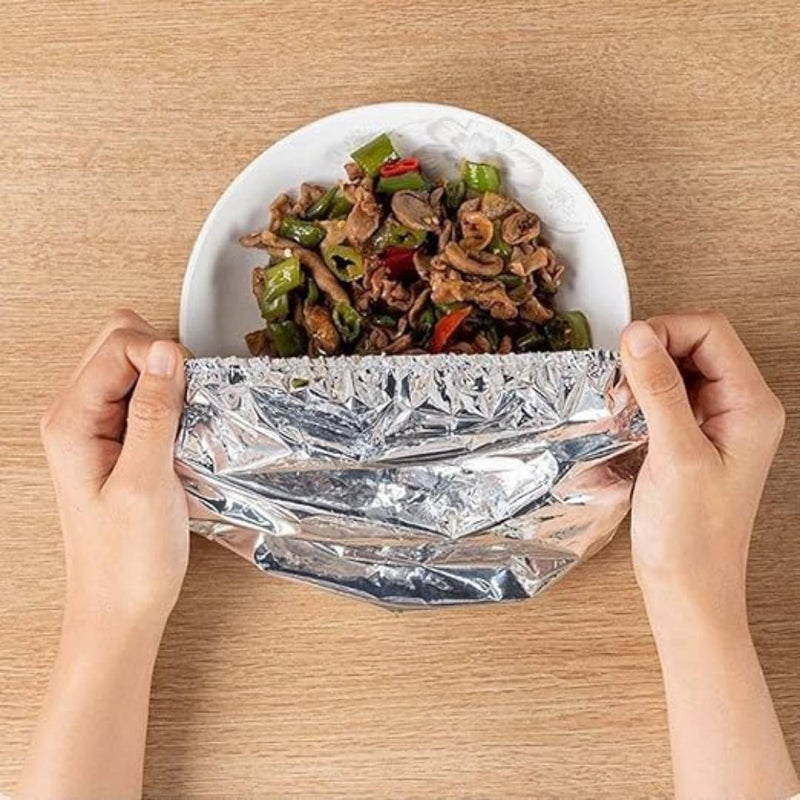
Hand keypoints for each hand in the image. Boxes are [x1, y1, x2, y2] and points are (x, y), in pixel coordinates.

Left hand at [41, 310, 187, 634]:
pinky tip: (183, 432)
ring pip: (136, 368)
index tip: (190, 387)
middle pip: (121, 345)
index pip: (118, 346)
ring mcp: (96, 428)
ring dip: (170, 382)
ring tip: (188, 419)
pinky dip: (172, 402)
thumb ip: (154, 413)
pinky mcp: (119, 441)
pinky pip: (146, 397)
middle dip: (165, 360)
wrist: (120, 608)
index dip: (163, 356)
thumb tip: (166, 352)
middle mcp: (77, 417)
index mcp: (71, 422)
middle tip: (190, 400)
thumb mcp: (146, 483)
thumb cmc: (126, 561)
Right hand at [620, 313, 797, 799]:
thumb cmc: (692, 535)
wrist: (687, 590)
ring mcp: (716, 425)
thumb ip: (658, 389)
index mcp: (750, 406)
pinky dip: (640, 403)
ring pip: (675, 372)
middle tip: (619, 388)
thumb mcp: (674, 454)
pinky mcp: (693, 441)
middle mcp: (739, 408)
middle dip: (650, 357)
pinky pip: (666, 400)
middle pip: (693, 347)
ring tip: (619, 410)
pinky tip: (624, 425)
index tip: (625, 353)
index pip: (710, 333)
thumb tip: (638, 334)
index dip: (665, 331)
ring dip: (641, 381)